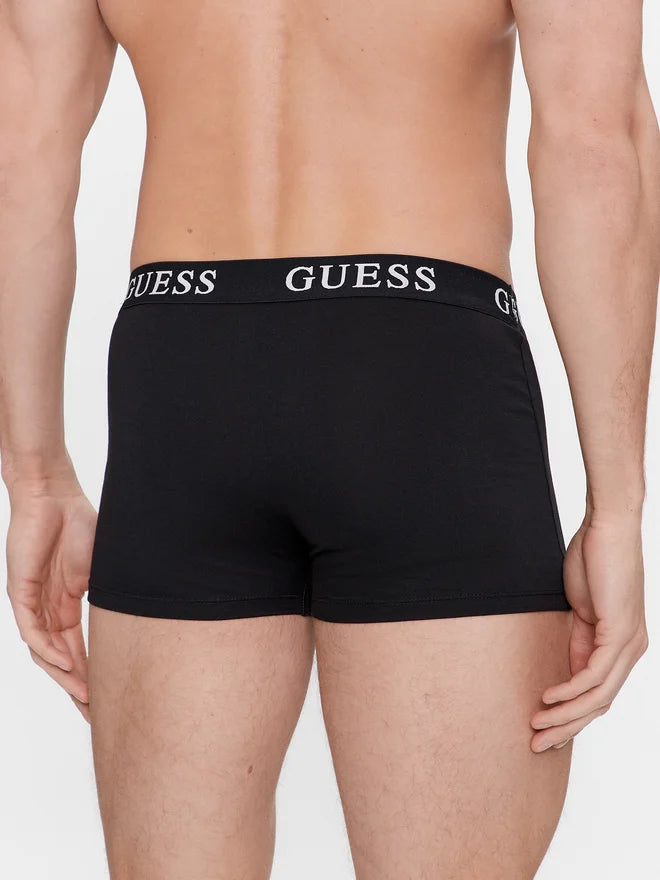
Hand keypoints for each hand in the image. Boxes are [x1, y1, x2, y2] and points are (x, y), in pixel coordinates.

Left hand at [5, 475, 97, 721]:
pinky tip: (64, 662)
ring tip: (83, 695)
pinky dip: (48, 649)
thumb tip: (142, 621)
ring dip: (64, 674)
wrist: (54, 496)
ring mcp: (34, 603)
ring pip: (45, 651)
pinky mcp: (21, 592)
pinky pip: (32, 630)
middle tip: (95, 712)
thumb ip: (113, 599)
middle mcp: (50, 610)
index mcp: (69, 605)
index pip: (80, 650)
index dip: (93, 675)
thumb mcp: (105, 571)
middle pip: (62, 659)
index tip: (109, 699)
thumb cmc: (81, 525)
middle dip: (78, 687)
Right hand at [530, 508, 647, 751]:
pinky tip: (548, 698)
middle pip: (599, 705)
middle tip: (537, 745)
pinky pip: (595, 675)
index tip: (545, 731)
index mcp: (621, 645)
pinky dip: (570, 691)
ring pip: (598, 697)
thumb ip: (578, 640)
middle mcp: (631, 650)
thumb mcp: (581, 609)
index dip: (571, 717)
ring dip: (565, 717)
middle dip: (566, 729)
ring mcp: (629, 644)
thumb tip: (566, 670)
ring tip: (536, 727)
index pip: (597, 695)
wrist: (608, 529)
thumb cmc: (594, 560)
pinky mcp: (620, 633)